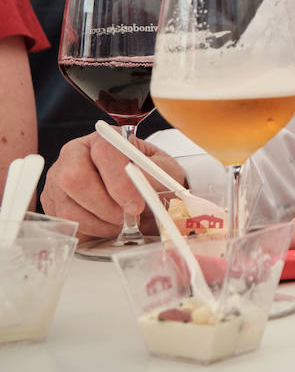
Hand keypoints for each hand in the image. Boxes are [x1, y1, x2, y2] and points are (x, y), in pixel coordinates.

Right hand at [40, 132, 185, 238]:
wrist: (142, 189)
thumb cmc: (152, 175)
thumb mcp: (163, 169)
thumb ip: (154, 174)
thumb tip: (141, 182)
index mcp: (103, 139)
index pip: (104, 152)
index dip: (119, 181)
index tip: (135, 204)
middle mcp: (74, 155)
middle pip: (74, 178)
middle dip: (105, 205)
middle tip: (127, 218)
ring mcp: (58, 181)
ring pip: (70, 208)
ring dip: (101, 224)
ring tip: (122, 223)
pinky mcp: (53, 205)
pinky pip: (68, 226)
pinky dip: (92, 232)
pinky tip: (108, 226)